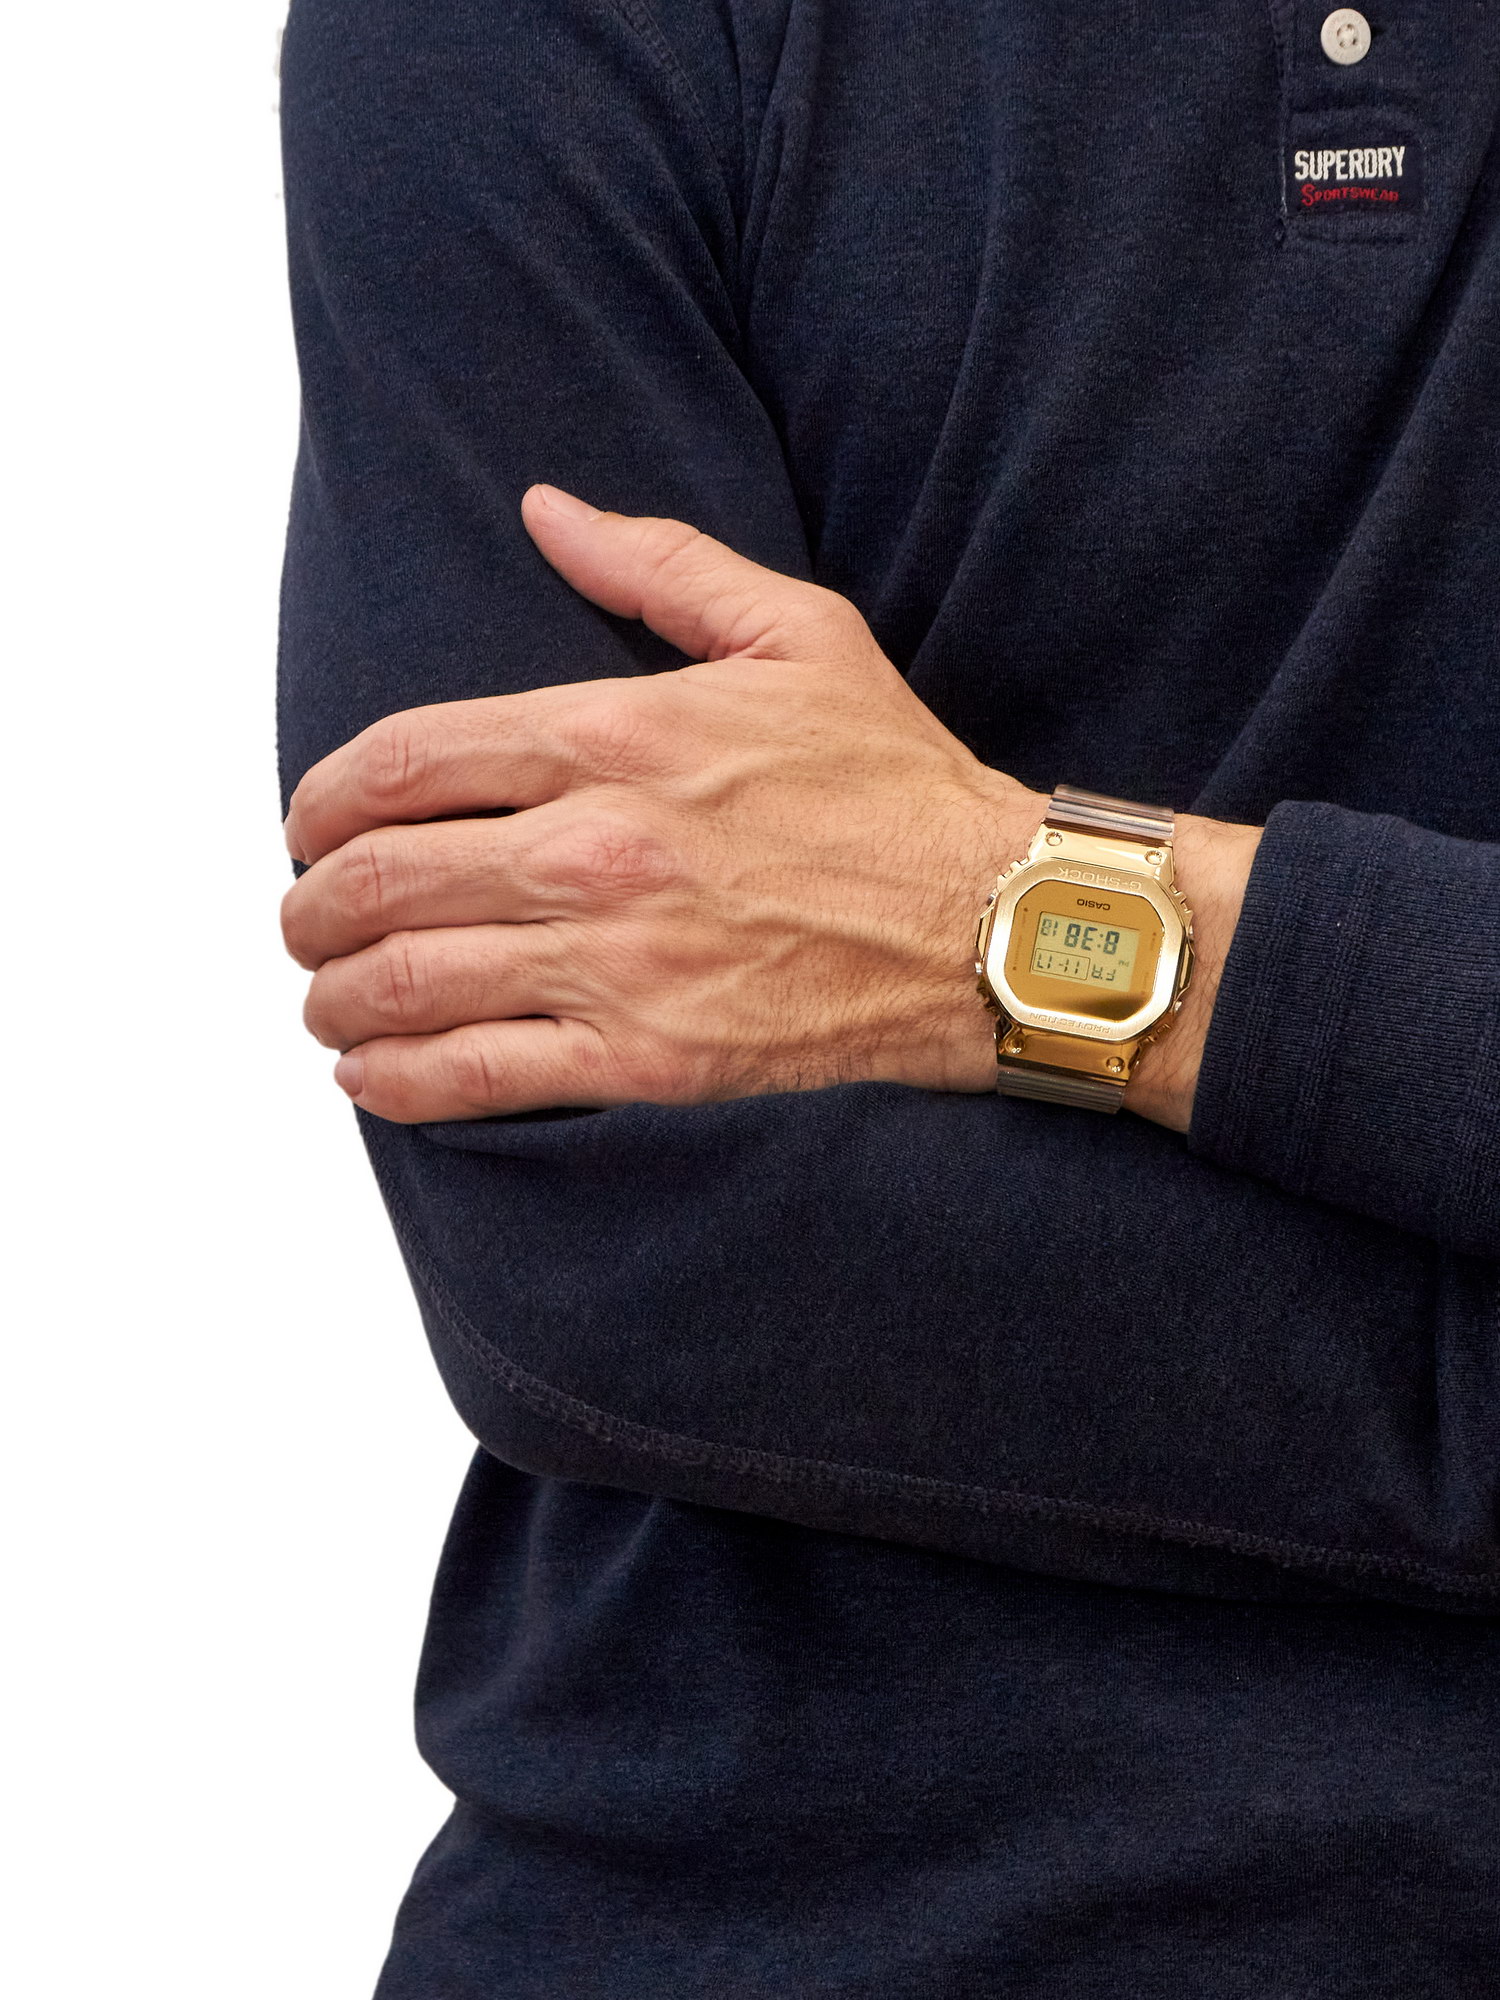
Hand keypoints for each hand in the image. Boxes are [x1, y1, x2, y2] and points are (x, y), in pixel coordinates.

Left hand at [280, 484, 1040, 1121]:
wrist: (990, 924)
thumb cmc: (894, 782)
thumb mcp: (794, 634)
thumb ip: (659, 564)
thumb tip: (547, 508)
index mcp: (616, 735)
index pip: (406, 760)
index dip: (326, 796)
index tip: (308, 823)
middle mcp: (596, 847)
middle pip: (381, 878)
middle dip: (310, 904)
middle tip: (302, 917)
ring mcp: (616, 959)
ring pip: (407, 982)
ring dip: (332, 994)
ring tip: (322, 996)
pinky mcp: (647, 1056)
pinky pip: (476, 1076)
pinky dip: (396, 1080)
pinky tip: (369, 1073)